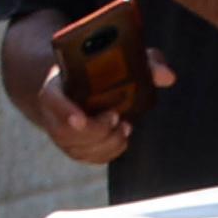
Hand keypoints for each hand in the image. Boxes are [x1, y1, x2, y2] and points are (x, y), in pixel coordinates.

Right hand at [3, 17, 164, 165]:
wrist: (79, 84)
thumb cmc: (100, 69)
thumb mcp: (121, 58)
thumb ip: (145, 62)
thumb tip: (168, 76)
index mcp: (57, 84)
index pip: (50, 99)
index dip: (63, 111)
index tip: (80, 120)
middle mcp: (54, 111)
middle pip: (63, 132)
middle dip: (95, 131)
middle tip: (116, 117)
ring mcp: (62, 132)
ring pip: (76, 149)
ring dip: (105, 143)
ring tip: (124, 127)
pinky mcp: (76, 147)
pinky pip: (88, 158)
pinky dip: (109, 151)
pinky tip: (122, 137)